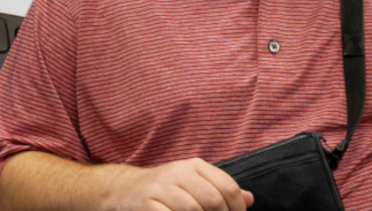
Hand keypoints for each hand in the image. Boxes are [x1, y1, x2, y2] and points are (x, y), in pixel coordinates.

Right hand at [105, 158, 253, 210]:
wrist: (122, 190)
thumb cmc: (162, 189)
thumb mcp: (191, 182)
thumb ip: (219, 188)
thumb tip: (249, 199)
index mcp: (192, 165)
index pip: (227, 187)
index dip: (237, 210)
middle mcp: (177, 173)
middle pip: (214, 201)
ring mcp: (160, 189)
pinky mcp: (147, 205)